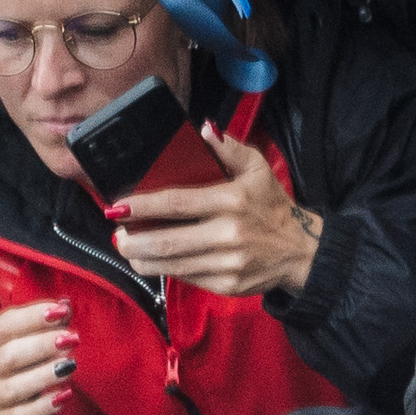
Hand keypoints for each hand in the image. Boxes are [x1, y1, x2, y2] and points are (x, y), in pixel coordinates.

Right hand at [0, 301, 79, 414]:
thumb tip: (65, 305)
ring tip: (70, 366)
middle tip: (72, 339)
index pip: (5, 325)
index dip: (34, 317)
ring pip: (13, 387)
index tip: (62, 312)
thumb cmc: (9, 369)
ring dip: (44, 375)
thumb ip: (38, 324)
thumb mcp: (16, 341)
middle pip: (10, 355)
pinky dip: (42, 407)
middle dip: (43, 345)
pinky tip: (63, 396)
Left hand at [108, 128, 320, 300]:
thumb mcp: (257, 169)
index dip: (143, 206)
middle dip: (133, 241)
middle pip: (166, 241)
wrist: (299, 251)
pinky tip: (152, 261)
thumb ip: (228, 149)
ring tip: (127, 248)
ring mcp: (227, 263)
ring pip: (171, 264)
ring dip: (141, 259)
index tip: (119, 207)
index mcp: (232, 200)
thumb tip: (203, 129)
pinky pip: (185, 277)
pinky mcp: (226, 285)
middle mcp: (228, 233)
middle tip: (117, 234)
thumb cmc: (271, 206)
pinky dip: (163, 270)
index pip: (177, 202)